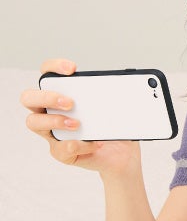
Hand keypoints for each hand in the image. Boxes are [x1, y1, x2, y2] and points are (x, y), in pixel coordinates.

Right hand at [20, 59, 141, 177]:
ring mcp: (53, 132)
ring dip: (55, 120)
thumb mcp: (115, 105)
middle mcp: (51, 112)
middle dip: (47, 96)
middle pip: (29, 98)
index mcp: (63, 95)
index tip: (72, 68)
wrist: (123, 154)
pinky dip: (79, 144)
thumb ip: (111, 92)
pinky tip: (95, 143)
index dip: (53, 67)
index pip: (47, 74)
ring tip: (77, 123)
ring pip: (34, 123)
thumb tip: (124, 79)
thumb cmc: (114, 125)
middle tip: (70, 102)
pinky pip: (60, 148)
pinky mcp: (62, 152)